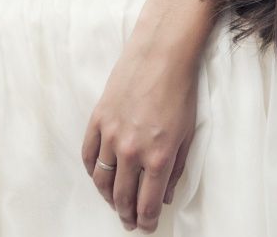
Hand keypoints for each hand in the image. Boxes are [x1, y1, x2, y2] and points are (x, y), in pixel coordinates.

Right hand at [82, 50, 197, 232]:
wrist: (161, 56)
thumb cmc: (180, 92)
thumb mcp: (187, 134)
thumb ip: (175, 169)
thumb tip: (163, 195)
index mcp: (158, 157)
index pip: (147, 202)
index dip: (146, 220)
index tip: (146, 226)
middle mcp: (131, 151)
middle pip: (122, 196)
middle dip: (126, 215)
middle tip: (129, 223)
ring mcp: (111, 136)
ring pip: (102, 180)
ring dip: (108, 197)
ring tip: (115, 205)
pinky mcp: (97, 120)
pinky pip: (88, 155)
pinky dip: (92, 171)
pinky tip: (100, 178)